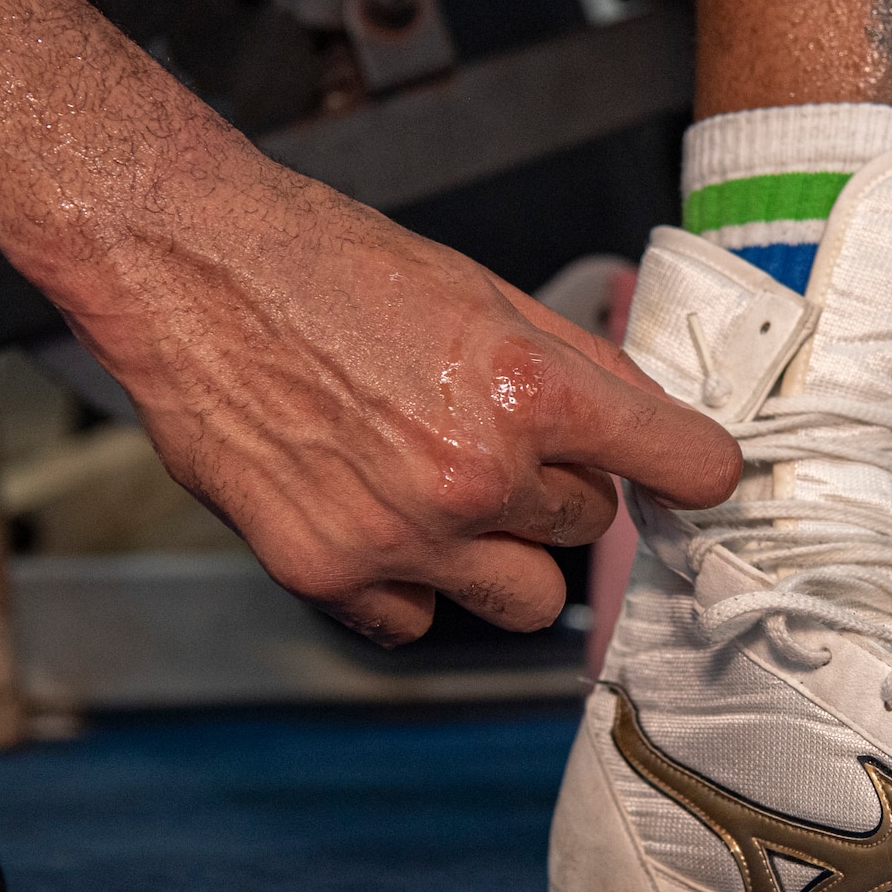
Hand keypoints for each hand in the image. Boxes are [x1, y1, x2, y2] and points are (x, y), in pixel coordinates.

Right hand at [85, 181, 740, 643]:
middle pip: (590, 526)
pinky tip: (376, 517)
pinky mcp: (328, 574)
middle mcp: (475, 473)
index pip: (684, 465)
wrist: (192, 269)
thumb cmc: (334, 268)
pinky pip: (420, 623)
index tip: (699, 477)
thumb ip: (585, 370)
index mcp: (530, 389)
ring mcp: (402, 535)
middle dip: (557, 488)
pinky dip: (411, 586)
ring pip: (527, 600)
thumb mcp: (488, 293)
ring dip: (505, 556)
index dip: (697, 470)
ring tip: (443, 491)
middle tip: (491, 436)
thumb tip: (662, 431)